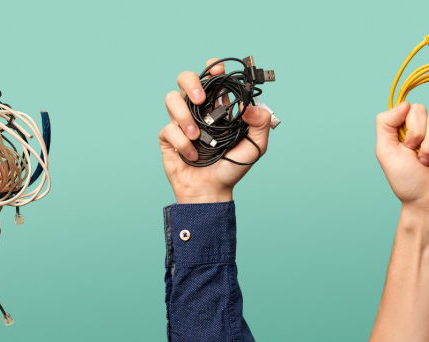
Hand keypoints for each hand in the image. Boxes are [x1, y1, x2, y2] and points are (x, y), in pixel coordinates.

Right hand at [159, 58, 271, 202]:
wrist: (212, 191)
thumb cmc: (232, 168)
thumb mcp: (256, 147)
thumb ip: (260, 124)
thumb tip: (249, 104)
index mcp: (217, 107)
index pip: (212, 78)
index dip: (212, 68)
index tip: (217, 68)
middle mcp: (198, 111)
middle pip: (185, 79)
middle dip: (191, 83)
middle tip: (200, 100)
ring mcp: (181, 122)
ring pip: (172, 99)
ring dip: (183, 116)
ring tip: (196, 135)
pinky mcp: (168, 137)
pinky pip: (168, 129)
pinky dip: (181, 142)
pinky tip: (192, 155)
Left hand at [375, 102, 428, 217]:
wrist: (428, 204)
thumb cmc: (406, 181)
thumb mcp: (385, 152)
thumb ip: (385, 124)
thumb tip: (404, 103)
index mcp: (411, 129)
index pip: (416, 109)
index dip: (414, 129)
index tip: (408, 147)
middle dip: (427, 147)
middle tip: (422, 163)